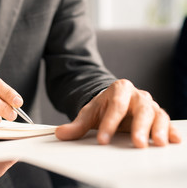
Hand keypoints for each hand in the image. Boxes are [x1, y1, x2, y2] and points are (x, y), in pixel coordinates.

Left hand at [55, 79, 181, 147]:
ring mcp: (149, 104)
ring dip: (158, 129)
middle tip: (136, 143)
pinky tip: (172, 140)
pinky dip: (170, 130)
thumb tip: (60, 134)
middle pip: (140, 108)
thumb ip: (76, 125)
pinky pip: (166, 121)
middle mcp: (136, 95)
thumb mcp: (89, 113)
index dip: (109, 123)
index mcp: (119, 89)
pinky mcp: (157, 115)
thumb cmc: (102, 107)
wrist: (113, 102)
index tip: (102, 139)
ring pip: (156, 114)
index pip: (115, 105)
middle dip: (139, 126)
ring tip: (157, 142)